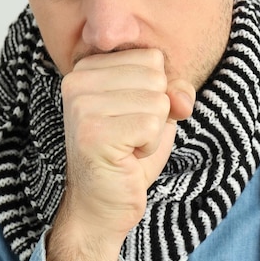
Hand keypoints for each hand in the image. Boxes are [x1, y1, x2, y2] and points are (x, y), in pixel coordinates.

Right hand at [46, 48, 194, 260]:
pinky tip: (127, 157)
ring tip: (127, 146)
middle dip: (156, 111)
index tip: (130, 116)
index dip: (157, 92)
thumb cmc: (130, 154)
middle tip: (129, 134)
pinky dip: (150, 146)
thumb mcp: (158, 111)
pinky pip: (153, 125)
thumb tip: (182, 98)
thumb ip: (175, 90)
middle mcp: (77, 80)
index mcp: (89, 67)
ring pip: (158, 101)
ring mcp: (82, 106)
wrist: (104, 203)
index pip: (152, 58)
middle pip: (157, 77)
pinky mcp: (93, 132)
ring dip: (153, 131)